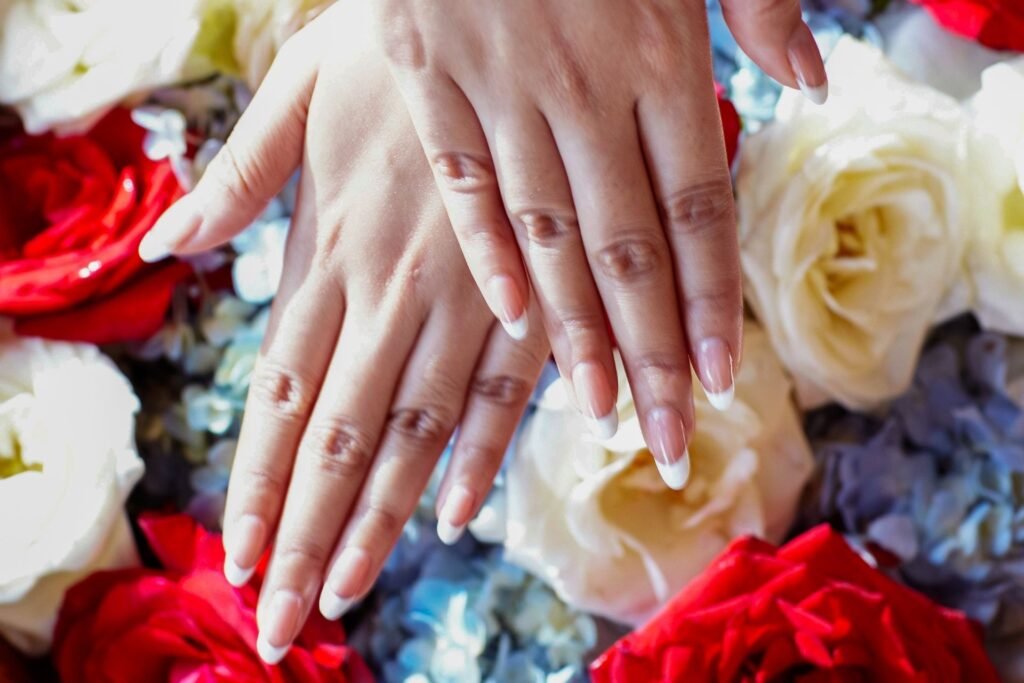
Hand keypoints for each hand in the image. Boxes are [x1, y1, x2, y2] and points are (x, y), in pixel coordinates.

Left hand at [140, 3, 548, 663]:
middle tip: (287, 621)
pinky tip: (453, 514)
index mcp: (329, 249)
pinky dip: (477, 455)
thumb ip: (240, 176)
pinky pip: (505, 387)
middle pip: (340, 434)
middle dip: (311, 531)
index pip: (281, 393)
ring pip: (413, 430)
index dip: (260, 481)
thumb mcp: (298, 91)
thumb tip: (168, 240)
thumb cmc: (399, 46)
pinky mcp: (530, 293)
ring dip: (380, 516)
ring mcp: (463, 297)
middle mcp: (389, 290)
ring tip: (350, 589)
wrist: (515, 5)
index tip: (243, 559)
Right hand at [376, 0, 825, 485]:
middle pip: (626, 247)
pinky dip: (487, 251)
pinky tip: (510, 320)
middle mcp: (587, 89)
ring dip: (574, 329)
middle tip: (665, 436)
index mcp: (658, 55)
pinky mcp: (430, 79)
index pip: (694, 207)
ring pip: (546, 233)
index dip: (708, 299)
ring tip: (594, 408)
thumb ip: (758, 6)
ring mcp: (504, 88)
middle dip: (649, 349)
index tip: (716, 378)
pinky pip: (464, 180)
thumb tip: (814, 77)